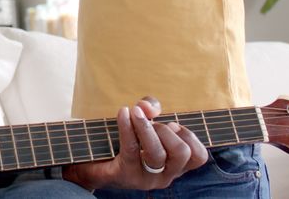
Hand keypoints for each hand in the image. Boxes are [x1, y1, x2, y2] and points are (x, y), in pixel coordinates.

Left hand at [64, 97, 207, 190]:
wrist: (90, 163)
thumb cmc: (122, 140)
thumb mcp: (142, 120)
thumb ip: (150, 108)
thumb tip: (148, 108)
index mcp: (175, 166)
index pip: (198, 156)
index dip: (189, 135)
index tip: (171, 124)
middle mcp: (164, 176)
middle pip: (182, 153)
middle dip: (167, 130)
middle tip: (151, 123)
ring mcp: (145, 179)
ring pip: (157, 154)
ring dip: (147, 127)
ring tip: (135, 113)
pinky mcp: (124, 175)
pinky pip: (131, 149)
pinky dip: (127, 127)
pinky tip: (122, 112)